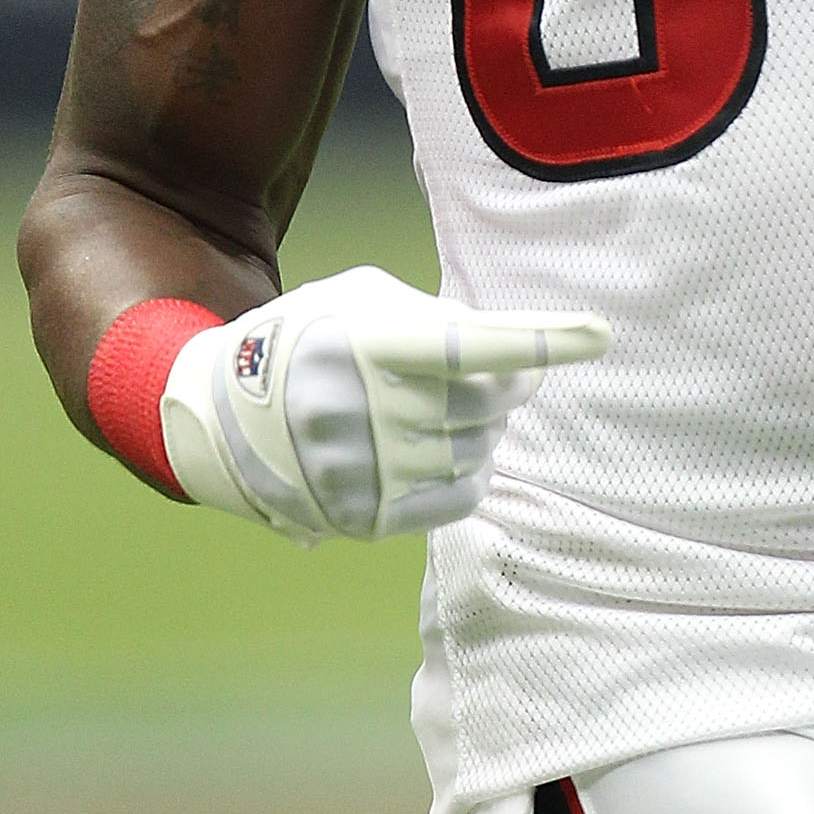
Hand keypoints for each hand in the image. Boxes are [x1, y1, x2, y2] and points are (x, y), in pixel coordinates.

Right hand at [158, 266, 607, 539]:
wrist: (216, 415)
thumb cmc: (307, 338)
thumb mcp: (359, 298)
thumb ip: (438, 316)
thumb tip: (520, 355)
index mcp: (364, 343)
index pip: (472, 344)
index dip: (538, 340)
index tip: (596, 333)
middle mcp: (363, 410)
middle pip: (486, 402)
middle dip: (506, 385)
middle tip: (492, 373)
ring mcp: (364, 470)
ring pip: (478, 449)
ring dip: (485, 426)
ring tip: (449, 407)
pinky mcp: (367, 515)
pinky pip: (462, 496)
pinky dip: (473, 469)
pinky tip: (448, 446)